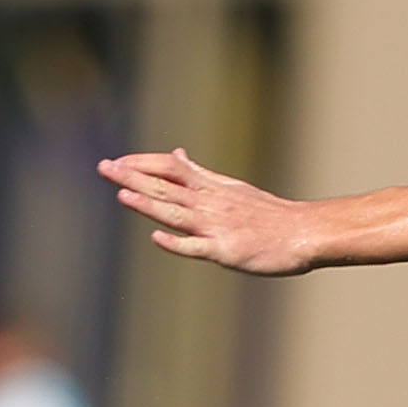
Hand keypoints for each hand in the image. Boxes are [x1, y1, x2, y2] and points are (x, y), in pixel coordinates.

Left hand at [97, 148, 314, 273]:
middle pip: (166, 188)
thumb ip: (200, 174)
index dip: (142, 164)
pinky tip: (157, 237)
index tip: (117, 161)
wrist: (304, 233)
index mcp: (211, 188)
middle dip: (133, 177)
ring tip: (122, 194)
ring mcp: (218, 227)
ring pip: (177, 213)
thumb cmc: (268, 214)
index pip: (171, 169)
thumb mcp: (231, 187)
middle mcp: (210, 203)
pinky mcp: (226, 251)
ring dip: (149, 204)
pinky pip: (198, 247)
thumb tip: (175, 155)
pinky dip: (177, 243)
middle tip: (103, 167)